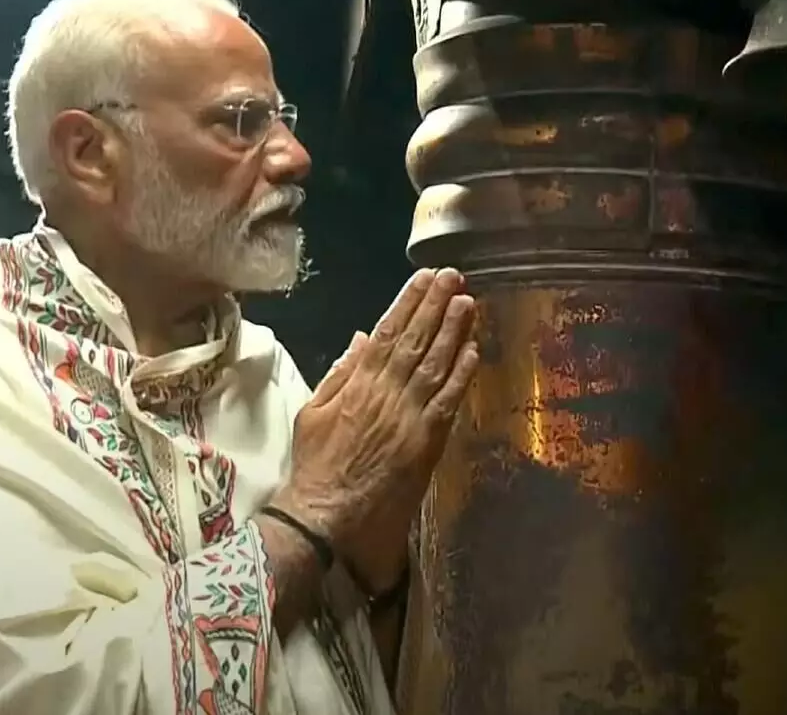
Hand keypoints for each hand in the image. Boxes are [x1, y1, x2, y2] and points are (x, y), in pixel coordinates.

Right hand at [272, 268, 478, 592]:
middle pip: (416, 341)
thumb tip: (363, 337)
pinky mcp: (426, 442)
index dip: (408, 303)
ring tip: (468, 301)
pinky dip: (461, 374)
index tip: (424, 278)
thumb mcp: (313, 410)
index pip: (387, 333)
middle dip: (436, 305)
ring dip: (454, 331)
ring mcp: (409, 416)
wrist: (325, 512)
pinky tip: (473, 349)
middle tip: (454, 276)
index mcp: (357, 383)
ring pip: (436, 364)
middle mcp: (386, 393)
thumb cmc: (316, 463)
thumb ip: (341, 372)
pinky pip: (448, 401)